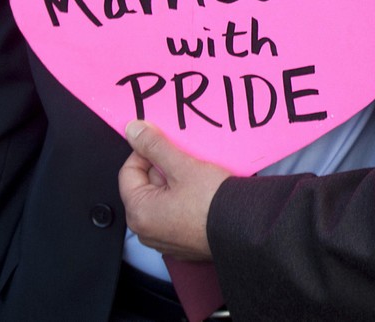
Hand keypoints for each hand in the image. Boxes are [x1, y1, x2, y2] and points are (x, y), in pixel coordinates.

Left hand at [119, 120, 227, 260]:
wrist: (246, 227)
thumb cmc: (213, 202)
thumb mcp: (183, 166)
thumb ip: (155, 146)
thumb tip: (132, 130)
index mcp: (138, 212)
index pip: (129, 171)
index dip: (147, 153)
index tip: (166, 145)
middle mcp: (145, 231)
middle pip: (146, 186)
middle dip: (165, 170)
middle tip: (187, 162)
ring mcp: (164, 241)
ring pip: (162, 200)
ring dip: (176, 185)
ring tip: (198, 177)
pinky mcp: (182, 245)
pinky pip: (176, 215)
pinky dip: (185, 203)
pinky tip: (203, 196)